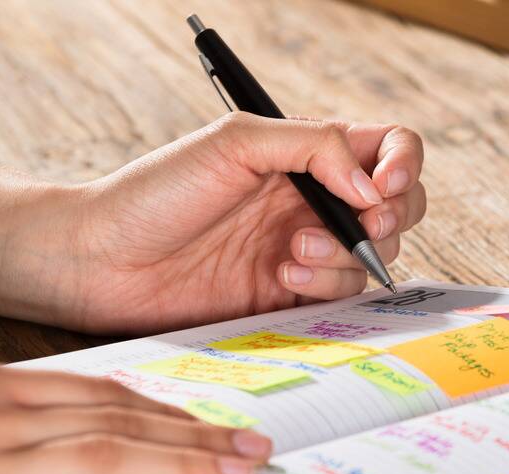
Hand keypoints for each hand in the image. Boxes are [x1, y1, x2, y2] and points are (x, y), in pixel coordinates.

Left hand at [6, 113, 425, 333]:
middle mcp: (314, 199)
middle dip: (390, 216)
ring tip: (293, 250)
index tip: (382, 186)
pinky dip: (325, 284)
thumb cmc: (156, 192)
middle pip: (400, 205)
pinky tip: (282, 273)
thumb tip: (371, 187)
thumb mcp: (234, 142)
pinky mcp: (292, 295)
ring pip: (375, 255)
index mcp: (306, 152)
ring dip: (346, 253)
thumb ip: (313, 146)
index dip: (403, 164)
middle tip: (360, 222)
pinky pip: (343, 295)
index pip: (388, 147)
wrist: (104, 262)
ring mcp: (307, 248)